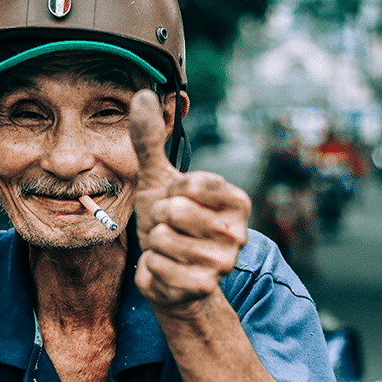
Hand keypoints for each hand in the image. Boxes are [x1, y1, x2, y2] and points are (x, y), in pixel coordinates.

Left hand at [129, 90, 249, 309]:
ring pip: (163, 238)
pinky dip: (151, 267)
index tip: (176, 200)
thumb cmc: (168, 222)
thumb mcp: (157, 178)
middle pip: (175, 210)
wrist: (168, 275)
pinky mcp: (204, 287)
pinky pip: (158, 266)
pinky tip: (166, 269)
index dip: (171, 190)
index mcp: (236, 200)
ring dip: (154, 244)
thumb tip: (143, 94)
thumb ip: (151, 139)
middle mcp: (238, 231)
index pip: (191, 182)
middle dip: (159, 218)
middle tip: (169, 227)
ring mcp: (223, 262)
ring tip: (168, 249)